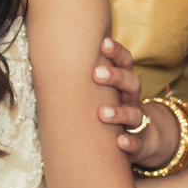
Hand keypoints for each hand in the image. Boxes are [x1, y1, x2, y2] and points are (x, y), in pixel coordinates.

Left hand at [92, 38, 173, 167]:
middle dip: (116, 77)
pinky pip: (138, 143)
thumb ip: (84, 80)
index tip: (103, 44)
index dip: (117, 52)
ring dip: (119, 113)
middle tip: (97, 74)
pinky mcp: (140, 143)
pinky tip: (120, 142)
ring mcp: (137, 122)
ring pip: (134, 113)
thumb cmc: (110, 109)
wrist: (141, 139)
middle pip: (132, 83)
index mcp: (123, 84)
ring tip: (101, 113)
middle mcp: (131, 100)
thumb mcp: (101, 92)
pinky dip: (131, 143)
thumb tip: (46, 64)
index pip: (125, 62)